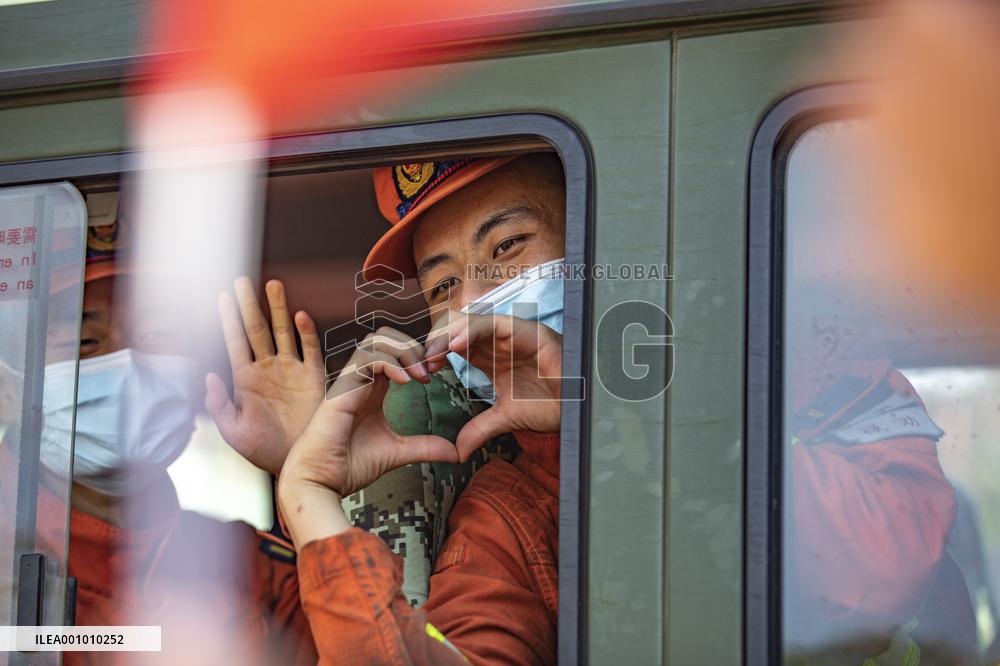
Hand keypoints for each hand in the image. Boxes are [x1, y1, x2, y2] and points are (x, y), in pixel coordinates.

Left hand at [205, 277, 325, 474]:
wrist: (299, 464)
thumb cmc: (265, 451)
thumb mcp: (234, 434)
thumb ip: (219, 405)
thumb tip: (210, 376)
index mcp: (246, 380)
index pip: (235, 342)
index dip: (228, 320)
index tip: (221, 297)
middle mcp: (269, 369)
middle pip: (258, 329)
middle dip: (249, 305)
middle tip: (242, 281)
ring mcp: (291, 371)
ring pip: (283, 332)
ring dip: (278, 309)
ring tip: (273, 284)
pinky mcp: (313, 378)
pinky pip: (310, 350)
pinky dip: (306, 332)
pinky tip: (300, 315)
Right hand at [278, 326, 455, 502]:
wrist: (322, 481)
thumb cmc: (349, 465)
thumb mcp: (398, 452)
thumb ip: (425, 447)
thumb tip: (455, 453)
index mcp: (373, 389)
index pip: (394, 353)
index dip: (418, 357)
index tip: (435, 376)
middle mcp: (361, 380)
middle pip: (387, 338)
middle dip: (414, 348)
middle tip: (430, 372)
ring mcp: (351, 381)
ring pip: (376, 341)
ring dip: (404, 352)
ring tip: (420, 376)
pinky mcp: (342, 387)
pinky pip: (367, 357)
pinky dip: (390, 362)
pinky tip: (405, 382)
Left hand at [424, 311, 561, 460]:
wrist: (578, 407)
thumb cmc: (550, 406)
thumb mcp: (505, 419)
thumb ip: (480, 429)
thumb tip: (458, 452)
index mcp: (490, 357)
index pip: (454, 347)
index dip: (436, 355)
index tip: (422, 373)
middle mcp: (498, 342)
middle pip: (458, 330)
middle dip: (437, 342)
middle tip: (423, 361)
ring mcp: (511, 333)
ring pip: (471, 321)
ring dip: (449, 335)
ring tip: (435, 352)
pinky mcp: (525, 329)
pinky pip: (493, 323)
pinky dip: (472, 331)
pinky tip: (456, 345)